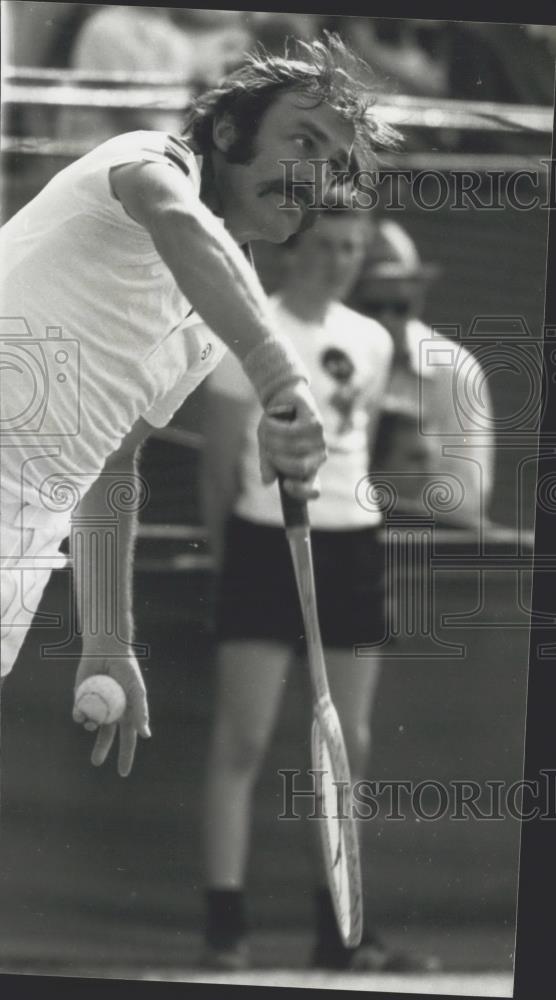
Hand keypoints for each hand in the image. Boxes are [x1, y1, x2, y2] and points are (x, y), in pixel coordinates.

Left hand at [73, 652, 150, 776]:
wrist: (106, 650)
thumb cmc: (126, 669)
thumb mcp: (137, 691)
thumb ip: (141, 712)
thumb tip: (146, 735)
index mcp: (127, 712)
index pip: (128, 739)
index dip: (126, 756)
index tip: (123, 773)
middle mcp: (111, 711)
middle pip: (106, 736)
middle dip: (100, 750)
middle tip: (95, 762)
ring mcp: (95, 706)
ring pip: (91, 726)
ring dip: (90, 727)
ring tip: (90, 723)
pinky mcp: (81, 699)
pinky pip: (79, 713)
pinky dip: (79, 715)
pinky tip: (81, 712)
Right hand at [257, 381, 326, 499]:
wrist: (281, 400)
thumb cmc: (276, 428)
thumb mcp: (267, 448)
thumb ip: (268, 465)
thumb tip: (267, 482)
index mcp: (307, 470)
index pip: (313, 490)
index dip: (302, 491)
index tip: (285, 485)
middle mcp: (317, 458)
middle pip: (300, 468)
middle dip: (277, 459)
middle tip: (268, 448)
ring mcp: (319, 441)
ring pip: (293, 449)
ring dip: (273, 440)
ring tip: (267, 430)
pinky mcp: (316, 424)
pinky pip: (292, 432)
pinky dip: (275, 427)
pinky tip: (270, 421)